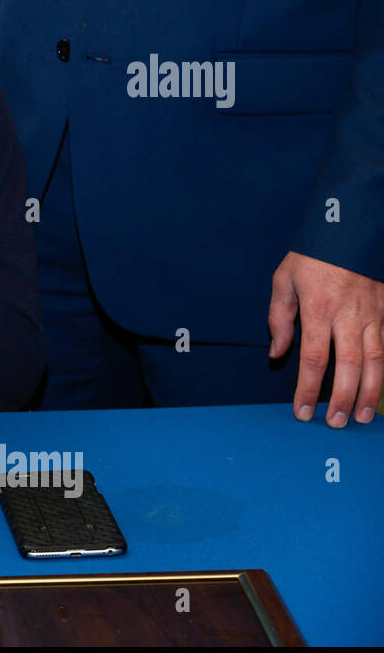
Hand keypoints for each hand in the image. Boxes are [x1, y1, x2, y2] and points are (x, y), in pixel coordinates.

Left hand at [269, 251, 383, 426]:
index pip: (313, 358)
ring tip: (361, 416)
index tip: (302, 411)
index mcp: (318, 308)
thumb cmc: (311, 256)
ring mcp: (374, 313)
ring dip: (369, 391)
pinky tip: (378, 388)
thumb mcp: (284, 280)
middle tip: (336, 423)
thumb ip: (279, 319)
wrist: (349, 228)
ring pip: (377, 360)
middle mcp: (349, 314)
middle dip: (342, 398)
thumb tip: (277, 354)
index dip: (308, 388)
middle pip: (349, 365)